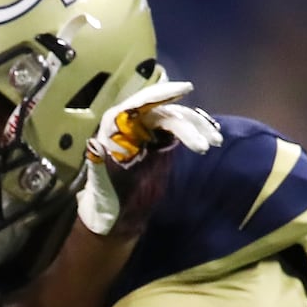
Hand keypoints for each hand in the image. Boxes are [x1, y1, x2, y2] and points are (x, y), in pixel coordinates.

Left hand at [77, 80, 220, 235]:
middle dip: (187, 123)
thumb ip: (97, 164)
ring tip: (212, 143)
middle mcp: (131, 123)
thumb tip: (95, 144)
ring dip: (196, 127)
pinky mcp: (159, 141)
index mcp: (114, 125)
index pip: (139, 103)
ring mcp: (147, 131)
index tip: (186, 90)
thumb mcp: (98, 185)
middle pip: (164, 112)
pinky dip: (195, 133)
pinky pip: (179, 130)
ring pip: (175, 120)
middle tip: (206, 141)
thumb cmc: (103, 200)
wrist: (113, 217)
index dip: (161, 94)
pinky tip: (209, 141)